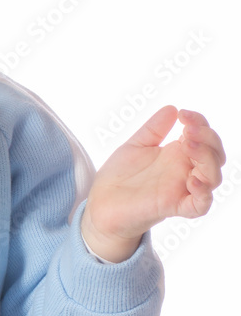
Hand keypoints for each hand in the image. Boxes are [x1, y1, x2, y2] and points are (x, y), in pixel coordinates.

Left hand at [81, 106, 225, 261]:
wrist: (101, 202)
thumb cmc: (119, 176)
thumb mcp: (136, 145)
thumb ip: (154, 128)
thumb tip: (173, 108)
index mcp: (177, 154)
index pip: (203, 136)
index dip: (200, 122)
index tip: (183, 114)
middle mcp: (184, 171)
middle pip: (215, 155)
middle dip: (207, 138)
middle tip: (187, 129)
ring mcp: (181, 189)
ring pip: (213, 176)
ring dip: (207, 158)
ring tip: (187, 144)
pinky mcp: (174, 207)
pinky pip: (200, 204)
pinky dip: (203, 192)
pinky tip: (192, 179)